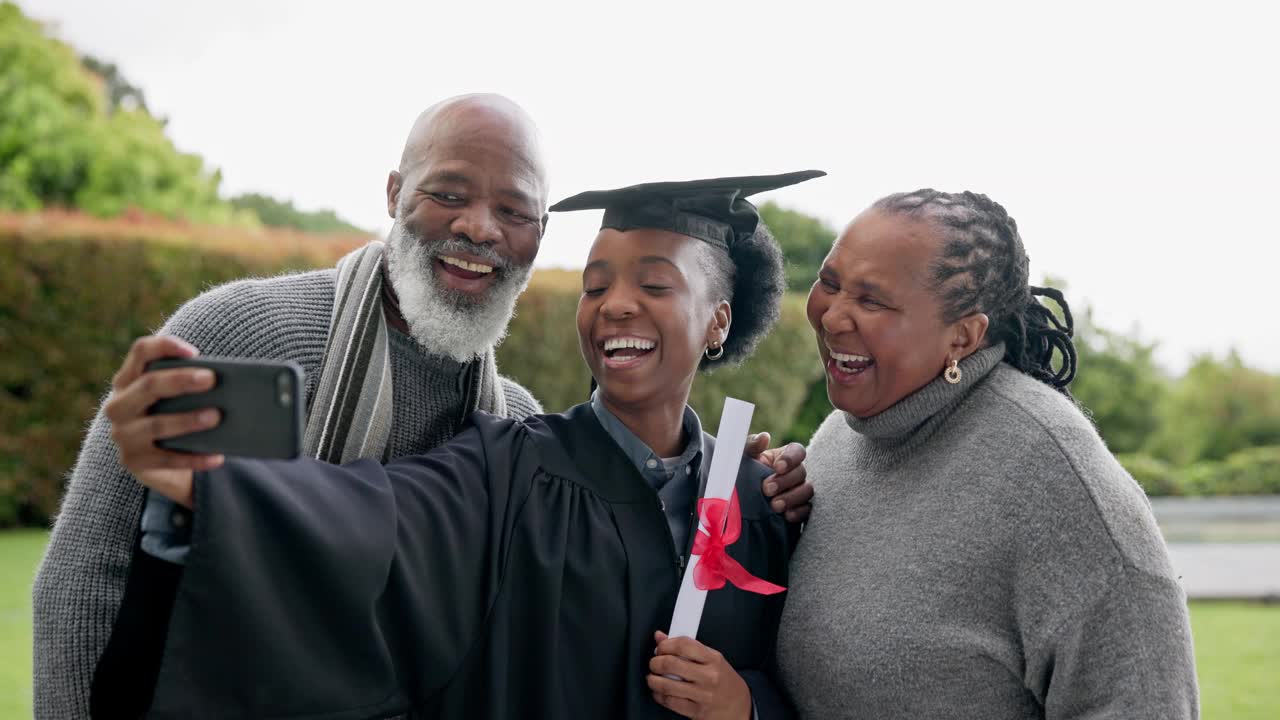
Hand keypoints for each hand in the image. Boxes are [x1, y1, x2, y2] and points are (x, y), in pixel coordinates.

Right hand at [104, 335, 224, 507]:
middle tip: (211, 379)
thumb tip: (227, 381)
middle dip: (180, 380)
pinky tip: (217, 457)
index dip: (165, 346)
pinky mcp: (133, 461)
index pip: (141, 352)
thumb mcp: (175, 397)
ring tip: (216, 416)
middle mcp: (118, 405)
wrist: (157, 462)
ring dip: (187, 420)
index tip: (194, 352)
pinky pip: (167, 460)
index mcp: (128, 380)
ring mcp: (123, 435)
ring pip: (156, 424)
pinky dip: (194, 458)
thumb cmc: (174, 415)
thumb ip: (188, 385)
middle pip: (148, 385)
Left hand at [648, 632, 751, 718]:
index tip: (661, 647)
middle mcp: (709, 677)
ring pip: (666, 685)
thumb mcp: (712, 659)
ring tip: (652, 678)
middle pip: (671, 664)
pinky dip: (659, 695)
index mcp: (713, 659)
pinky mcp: (697, 712)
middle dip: (655, 662)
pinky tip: (659, 691)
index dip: (665, 645)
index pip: (683, 645)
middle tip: (654, 663)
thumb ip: (687, 647)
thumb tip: (660, 636)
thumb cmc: (723, 680)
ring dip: (652, 680)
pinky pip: (670, 702)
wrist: (741, 706)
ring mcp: (703, 696)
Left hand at [745, 432, 812, 522]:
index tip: (777, 467)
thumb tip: (765, 437)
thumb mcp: (742, 459)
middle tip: (766, 489)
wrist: (737, 503)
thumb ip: (751, 445)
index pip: (797, 451)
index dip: (791, 458)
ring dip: (792, 498)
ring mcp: (798, 491)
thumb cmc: (741, 474)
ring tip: (774, 505)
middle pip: (801, 472)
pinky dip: (798, 512)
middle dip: (785, 481)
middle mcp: (794, 473)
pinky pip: (806, 510)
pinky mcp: (798, 509)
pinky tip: (786, 516)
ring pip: (807, 491)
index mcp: (783, 457)